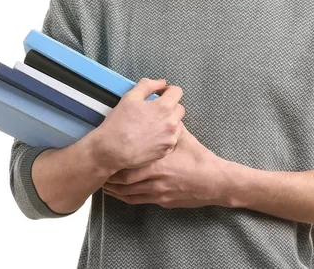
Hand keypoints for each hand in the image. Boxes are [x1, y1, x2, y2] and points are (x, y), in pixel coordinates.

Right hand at [84, 78, 184, 172]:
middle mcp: (171, 124)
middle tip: (155, 109)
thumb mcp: (130, 97)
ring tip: (153, 123)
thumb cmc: (119, 124)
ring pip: (178, 125)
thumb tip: (161, 83)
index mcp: (164, 107)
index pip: (177, 92)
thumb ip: (148, 85)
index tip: (161, 94)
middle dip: (170, 106)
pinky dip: (166, 136)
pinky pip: (172, 139)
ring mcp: (169, 139)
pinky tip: (151, 136)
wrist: (111, 150)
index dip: (168, 90)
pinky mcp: (166, 151)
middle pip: (179, 108)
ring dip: (170, 121)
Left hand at [103, 124, 229, 208]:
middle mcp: (155, 181)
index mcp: (158, 164)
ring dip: (115, 189)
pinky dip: (125, 198)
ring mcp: (157, 193)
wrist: (213, 181)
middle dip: (111, 178)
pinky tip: (118, 194)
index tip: (106, 158)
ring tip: (104, 184)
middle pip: (125, 182)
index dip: (116, 164)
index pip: (130, 165)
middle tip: (100, 172)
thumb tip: (159, 113)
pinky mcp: (161, 201)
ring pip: (129, 194)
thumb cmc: (198, 159)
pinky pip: (138, 201)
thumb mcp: (183, 138)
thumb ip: (168, 128)